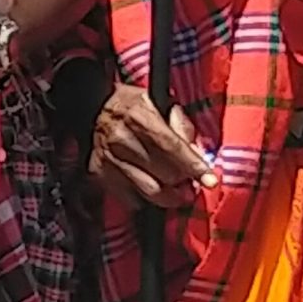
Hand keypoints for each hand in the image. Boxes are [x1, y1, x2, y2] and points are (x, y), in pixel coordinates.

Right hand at [92, 83, 217, 210]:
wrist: (91, 107)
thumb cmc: (132, 105)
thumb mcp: (160, 103)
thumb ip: (181, 126)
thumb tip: (197, 155)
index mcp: (138, 116)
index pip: (172, 147)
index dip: (193, 166)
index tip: (211, 180)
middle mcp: (121, 139)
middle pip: (164, 173)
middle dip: (183, 182)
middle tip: (190, 183)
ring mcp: (108, 158)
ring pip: (148, 190)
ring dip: (169, 195)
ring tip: (177, 193)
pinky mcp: (98, 172)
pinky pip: (129, 197)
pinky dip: (144, 197)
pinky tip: (150, 187)